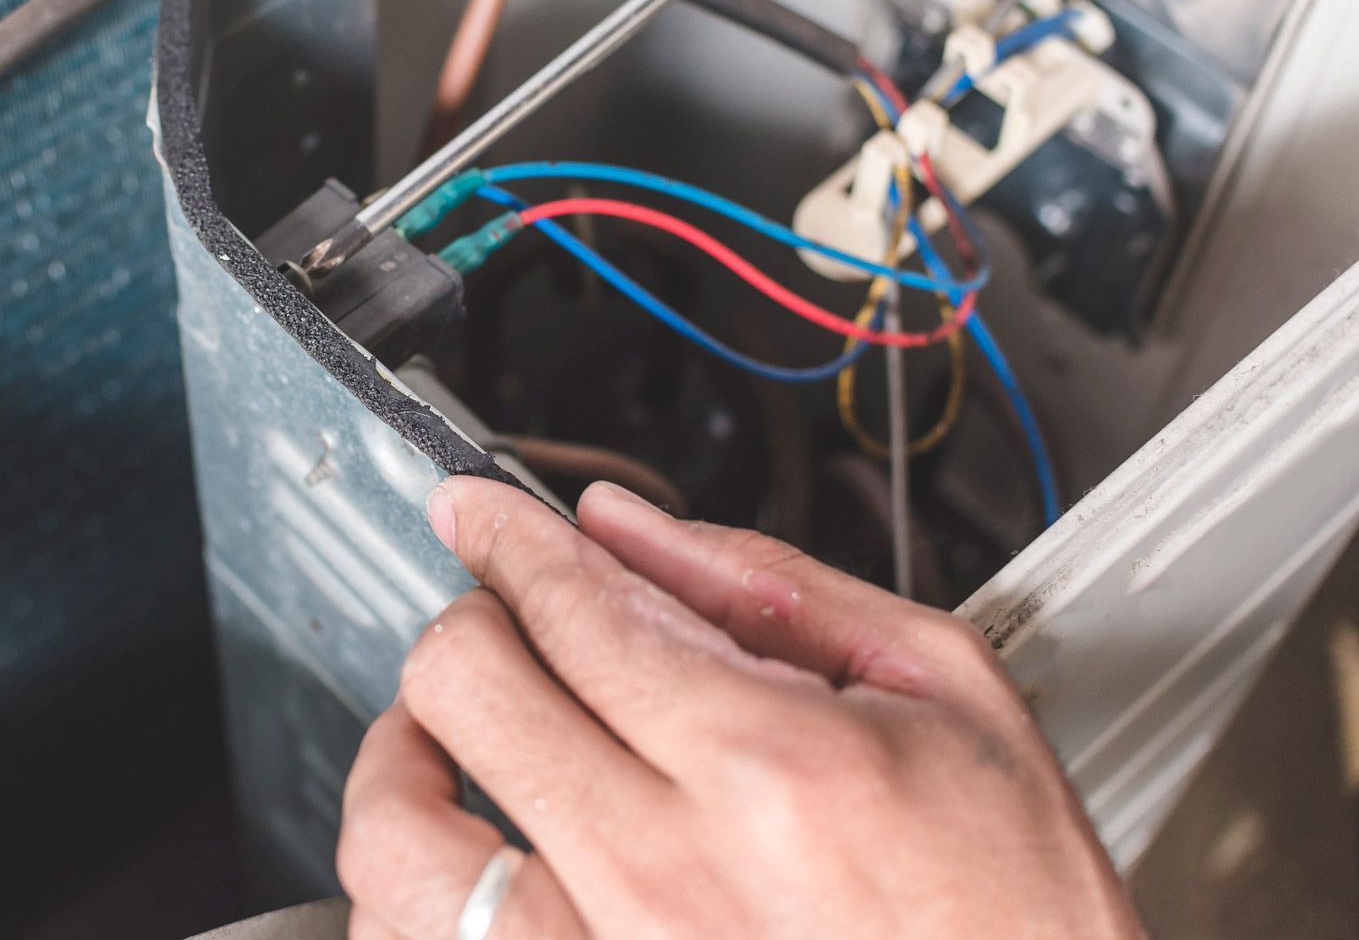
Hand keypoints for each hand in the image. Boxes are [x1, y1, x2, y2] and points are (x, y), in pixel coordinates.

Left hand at [337, 476, 1143, 938]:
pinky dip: (414, 893)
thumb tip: (629, 529)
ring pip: (402, 842)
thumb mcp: (948, 696)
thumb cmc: (1015, 910)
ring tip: (440, 735)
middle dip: (467, 618)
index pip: (571, 607)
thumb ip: (774, 591)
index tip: (477, 516)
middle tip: (495, 615)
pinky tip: (463, 855)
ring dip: (404, 757)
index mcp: (763, 768)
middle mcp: (662, 877)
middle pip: (464, 689)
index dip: (505, 537)